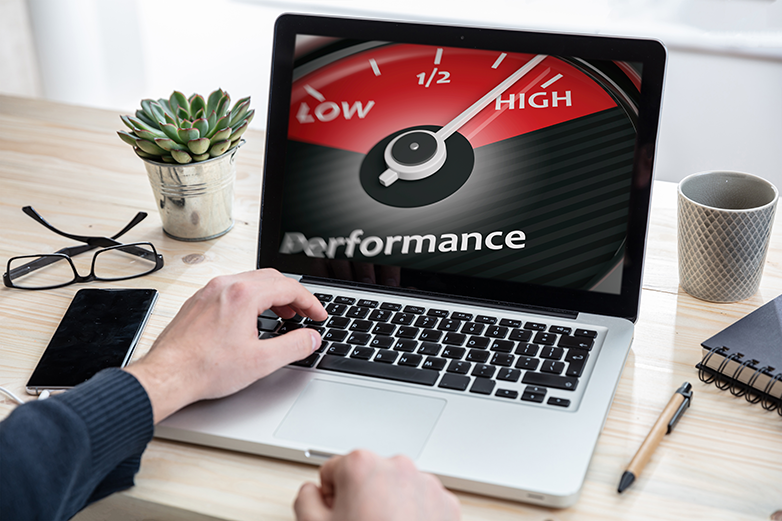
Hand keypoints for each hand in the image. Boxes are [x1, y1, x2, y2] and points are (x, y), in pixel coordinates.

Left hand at [125, 269, 326, 422]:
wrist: (167, 375)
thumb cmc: (205, 368)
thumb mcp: (261, 361)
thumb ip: (293, 347)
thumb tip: (310, 338)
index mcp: (243, 295)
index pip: (289, 287)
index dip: (310, 302)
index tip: (318, 315)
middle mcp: (225, 286)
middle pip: (271, 278)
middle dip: (293, 295)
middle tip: (304, 314)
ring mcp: (209, 291)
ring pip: (250, 281)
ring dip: (272, 294)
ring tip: (283, 314)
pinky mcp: (198, 301)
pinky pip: (232, 289)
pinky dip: (251, 297)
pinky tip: (252, 317)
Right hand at [294, 450, 460, 520]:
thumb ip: (306, 498)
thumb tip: (313, 492)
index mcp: (362, 465)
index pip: (334, 470)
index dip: (331, 498)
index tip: (339, 516)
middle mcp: (398, 466)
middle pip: (369, 477)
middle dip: (363, 499)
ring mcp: (426, 485)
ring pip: (397, 489)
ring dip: (389, 507)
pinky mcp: (447, 506)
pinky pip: (423, 503)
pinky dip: (414, 517)